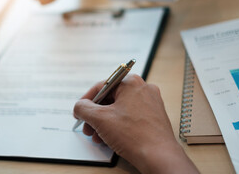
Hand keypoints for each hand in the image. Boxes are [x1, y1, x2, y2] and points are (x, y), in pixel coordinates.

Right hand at [73, 74, 198, 173]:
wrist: (158, 156)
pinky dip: (117, 126)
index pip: (101, 86)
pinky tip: (110, 139)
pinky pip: (130, 117)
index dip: (86, 100)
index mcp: (131, 82)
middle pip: (110, 99)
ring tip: (98, 136)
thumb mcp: (100, 119)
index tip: (79, 110)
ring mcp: (150, 103)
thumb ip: (84, 108)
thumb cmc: (135, 135)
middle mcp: (142, 89)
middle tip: (88, 127)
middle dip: (95, 115)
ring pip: (119, 109)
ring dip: (104, 123)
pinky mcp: (153, 116)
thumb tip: (79, 106)